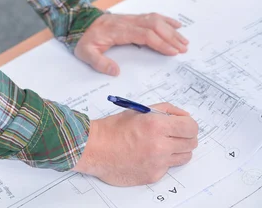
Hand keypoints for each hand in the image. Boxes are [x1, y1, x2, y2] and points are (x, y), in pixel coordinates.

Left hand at [75, 12, 188, 75]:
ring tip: (184, 40)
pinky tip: (176, 24)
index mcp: (119, 31)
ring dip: (171, 29)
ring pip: (155, 20)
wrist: (79, 22)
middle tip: (184, 48)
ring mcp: (131, 18)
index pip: (144, 34)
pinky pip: (151, 16)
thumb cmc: (84, 39)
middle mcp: (128, 22)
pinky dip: (165, 20)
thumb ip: (99, 62)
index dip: (160, 42)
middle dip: (171, 36)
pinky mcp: (132, 18)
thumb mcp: (86, 53)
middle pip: (154, 25)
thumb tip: (115, 71)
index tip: (172, 52)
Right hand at [75, 103, 198, 185]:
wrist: (96, 148)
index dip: (189, 124)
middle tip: (175, 133)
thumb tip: (183, 116)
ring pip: (185, 157)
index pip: (191, 127)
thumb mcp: (140, 111)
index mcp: (156, 125)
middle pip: (191, 143)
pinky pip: (169, 167)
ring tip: (163, 144)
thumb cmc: (114, 128)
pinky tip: (149, 154)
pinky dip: (164, 160)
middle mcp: (160, 145)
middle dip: (186, 136)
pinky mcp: (154, 175)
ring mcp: (158, 163)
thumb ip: (164, 111)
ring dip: (178, 149)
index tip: (185, 124)